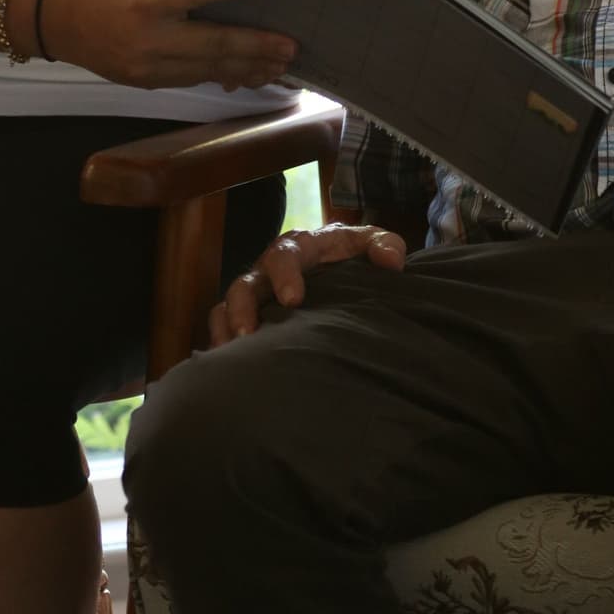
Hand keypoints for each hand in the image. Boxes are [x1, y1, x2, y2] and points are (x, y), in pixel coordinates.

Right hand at [38, 0, 296, 91]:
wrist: (56, 22)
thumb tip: (221, 2)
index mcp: (145, 3)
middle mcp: (148, 40)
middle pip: (212, 45)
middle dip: (256, 47)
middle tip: (290, 47)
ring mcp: (148, 68)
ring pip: (208, 70)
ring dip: (247, 68)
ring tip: (279, 66)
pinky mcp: (147, 83)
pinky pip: (192, 79)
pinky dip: (221, 75)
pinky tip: (246, 74)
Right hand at [210, 223, 409, 344]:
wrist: (339, 267)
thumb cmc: (353, 255)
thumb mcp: (371, 243)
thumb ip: (385, 246)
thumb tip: (393, 262)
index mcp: (298, 248)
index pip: (283, 255)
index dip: (284, 275)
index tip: (293, 299)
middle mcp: (267, 269)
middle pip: (244, 284)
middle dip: (243, 308)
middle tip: (250, 334)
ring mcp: (254, 294)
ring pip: (225, 307)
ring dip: (227, 330)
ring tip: (233, 356)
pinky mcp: (247, 316)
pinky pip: (221, 328)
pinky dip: (220, 345)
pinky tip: (227, 370)